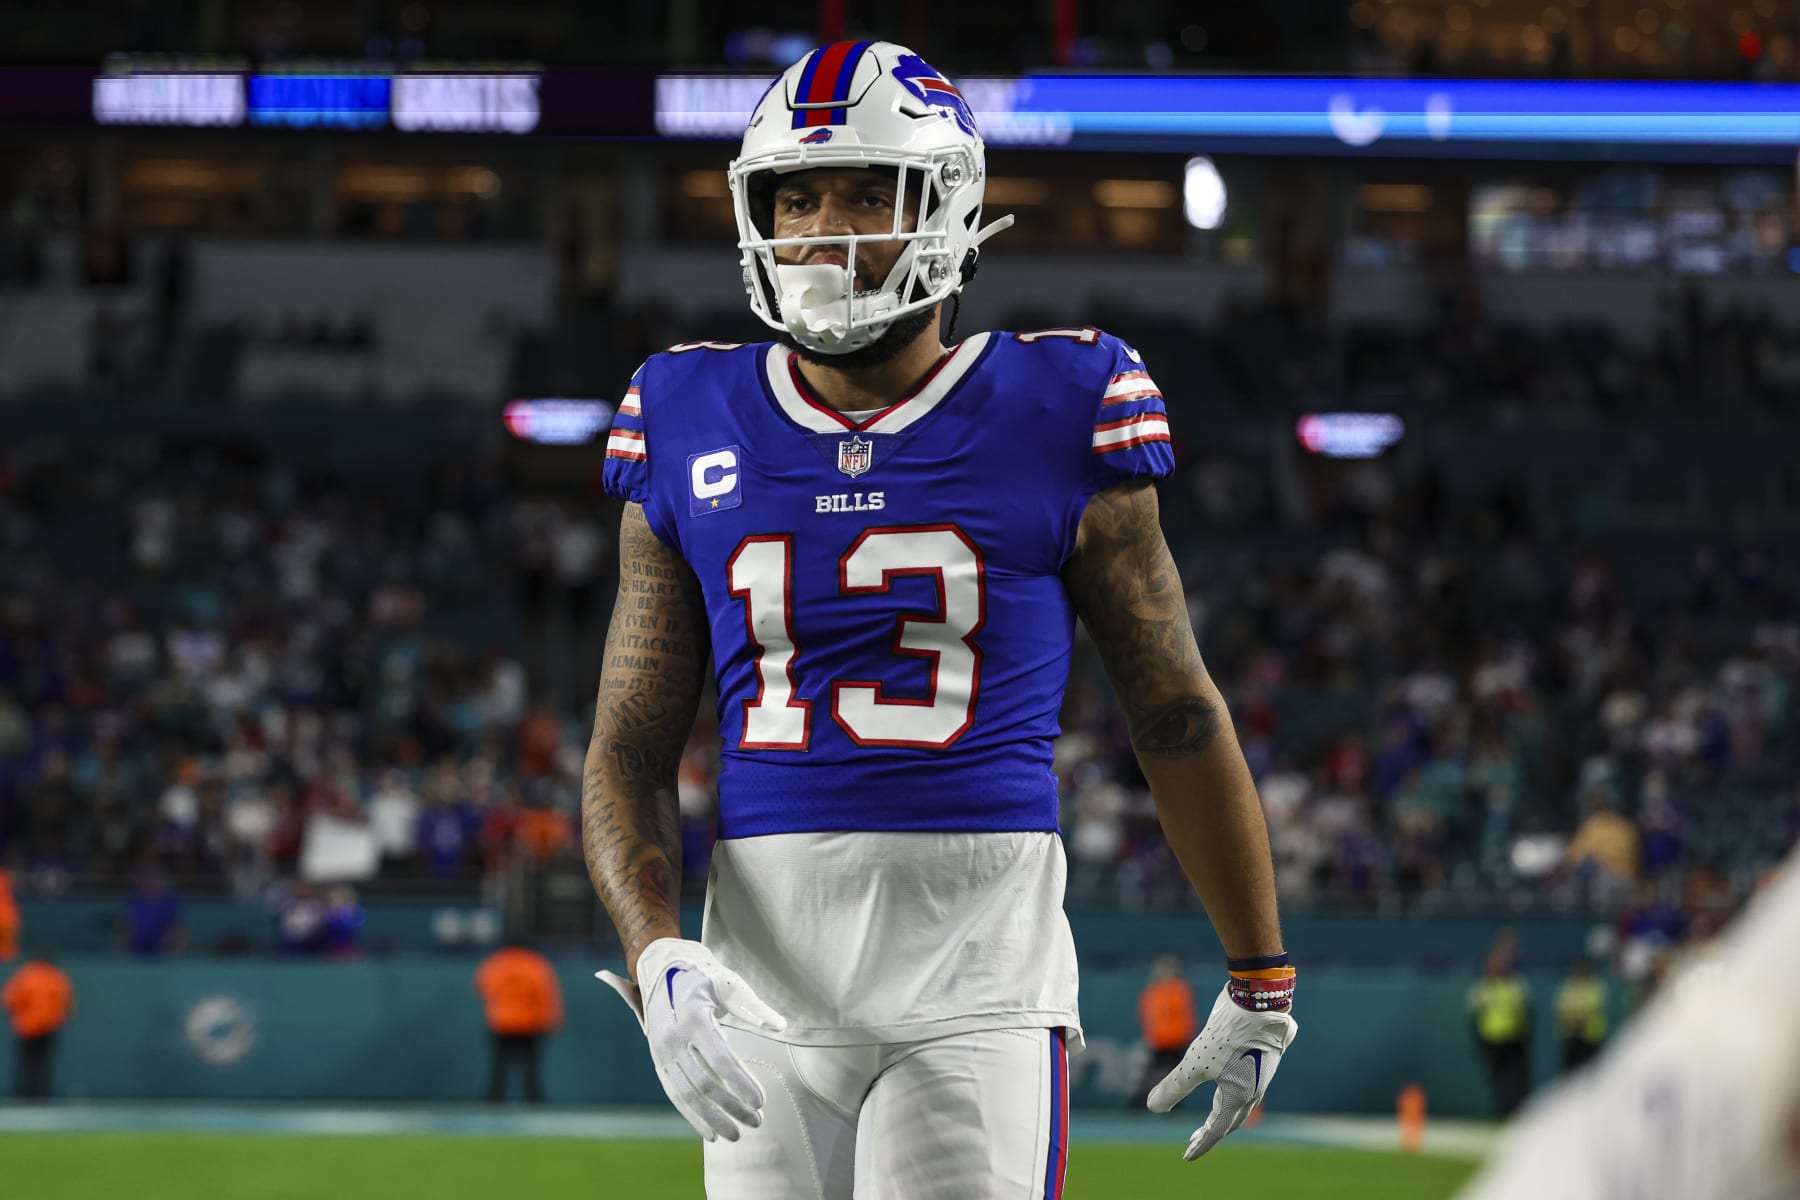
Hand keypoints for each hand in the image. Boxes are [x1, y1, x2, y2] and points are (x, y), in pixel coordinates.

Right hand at [597, 937, 787, 1142]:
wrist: (662, 969)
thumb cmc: (703, 976)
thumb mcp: (729, 984)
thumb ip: (754, 1006)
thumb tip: (780, 1026)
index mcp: (693, 1017)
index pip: (720, 1059)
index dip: (741, 1082)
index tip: (761, 1101)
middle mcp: (673, 1038)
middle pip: (705, 1083)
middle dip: (732, 1106)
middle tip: (757, 1121)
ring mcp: (662, 1052)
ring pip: (687, 1094)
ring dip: (712, 1118)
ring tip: (736, 1135)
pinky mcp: (658, 1061)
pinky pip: (675, 1094)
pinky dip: (691, 1115)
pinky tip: (709, 1132)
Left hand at [1146, 982, 1297, 1160]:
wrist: (1260, 1000)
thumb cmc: (1228, 1032)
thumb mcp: (1195, 1061)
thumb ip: (1174, 1086)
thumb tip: (1152, 1108)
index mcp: (1239, 1097)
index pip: (1217, 1129)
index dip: (1201, 1144)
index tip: (1187, 1156)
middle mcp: (1254, 1091)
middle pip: (1230, 1120)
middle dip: (1210, 1132)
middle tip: (1192, 1140)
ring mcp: (1260, 1075)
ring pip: (1239, 1103)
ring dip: (1221, 1114)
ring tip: (1206, 1118)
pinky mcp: (1262, 1059)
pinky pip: (1246, 1087)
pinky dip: (1230, 1096)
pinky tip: (1222, 1086)